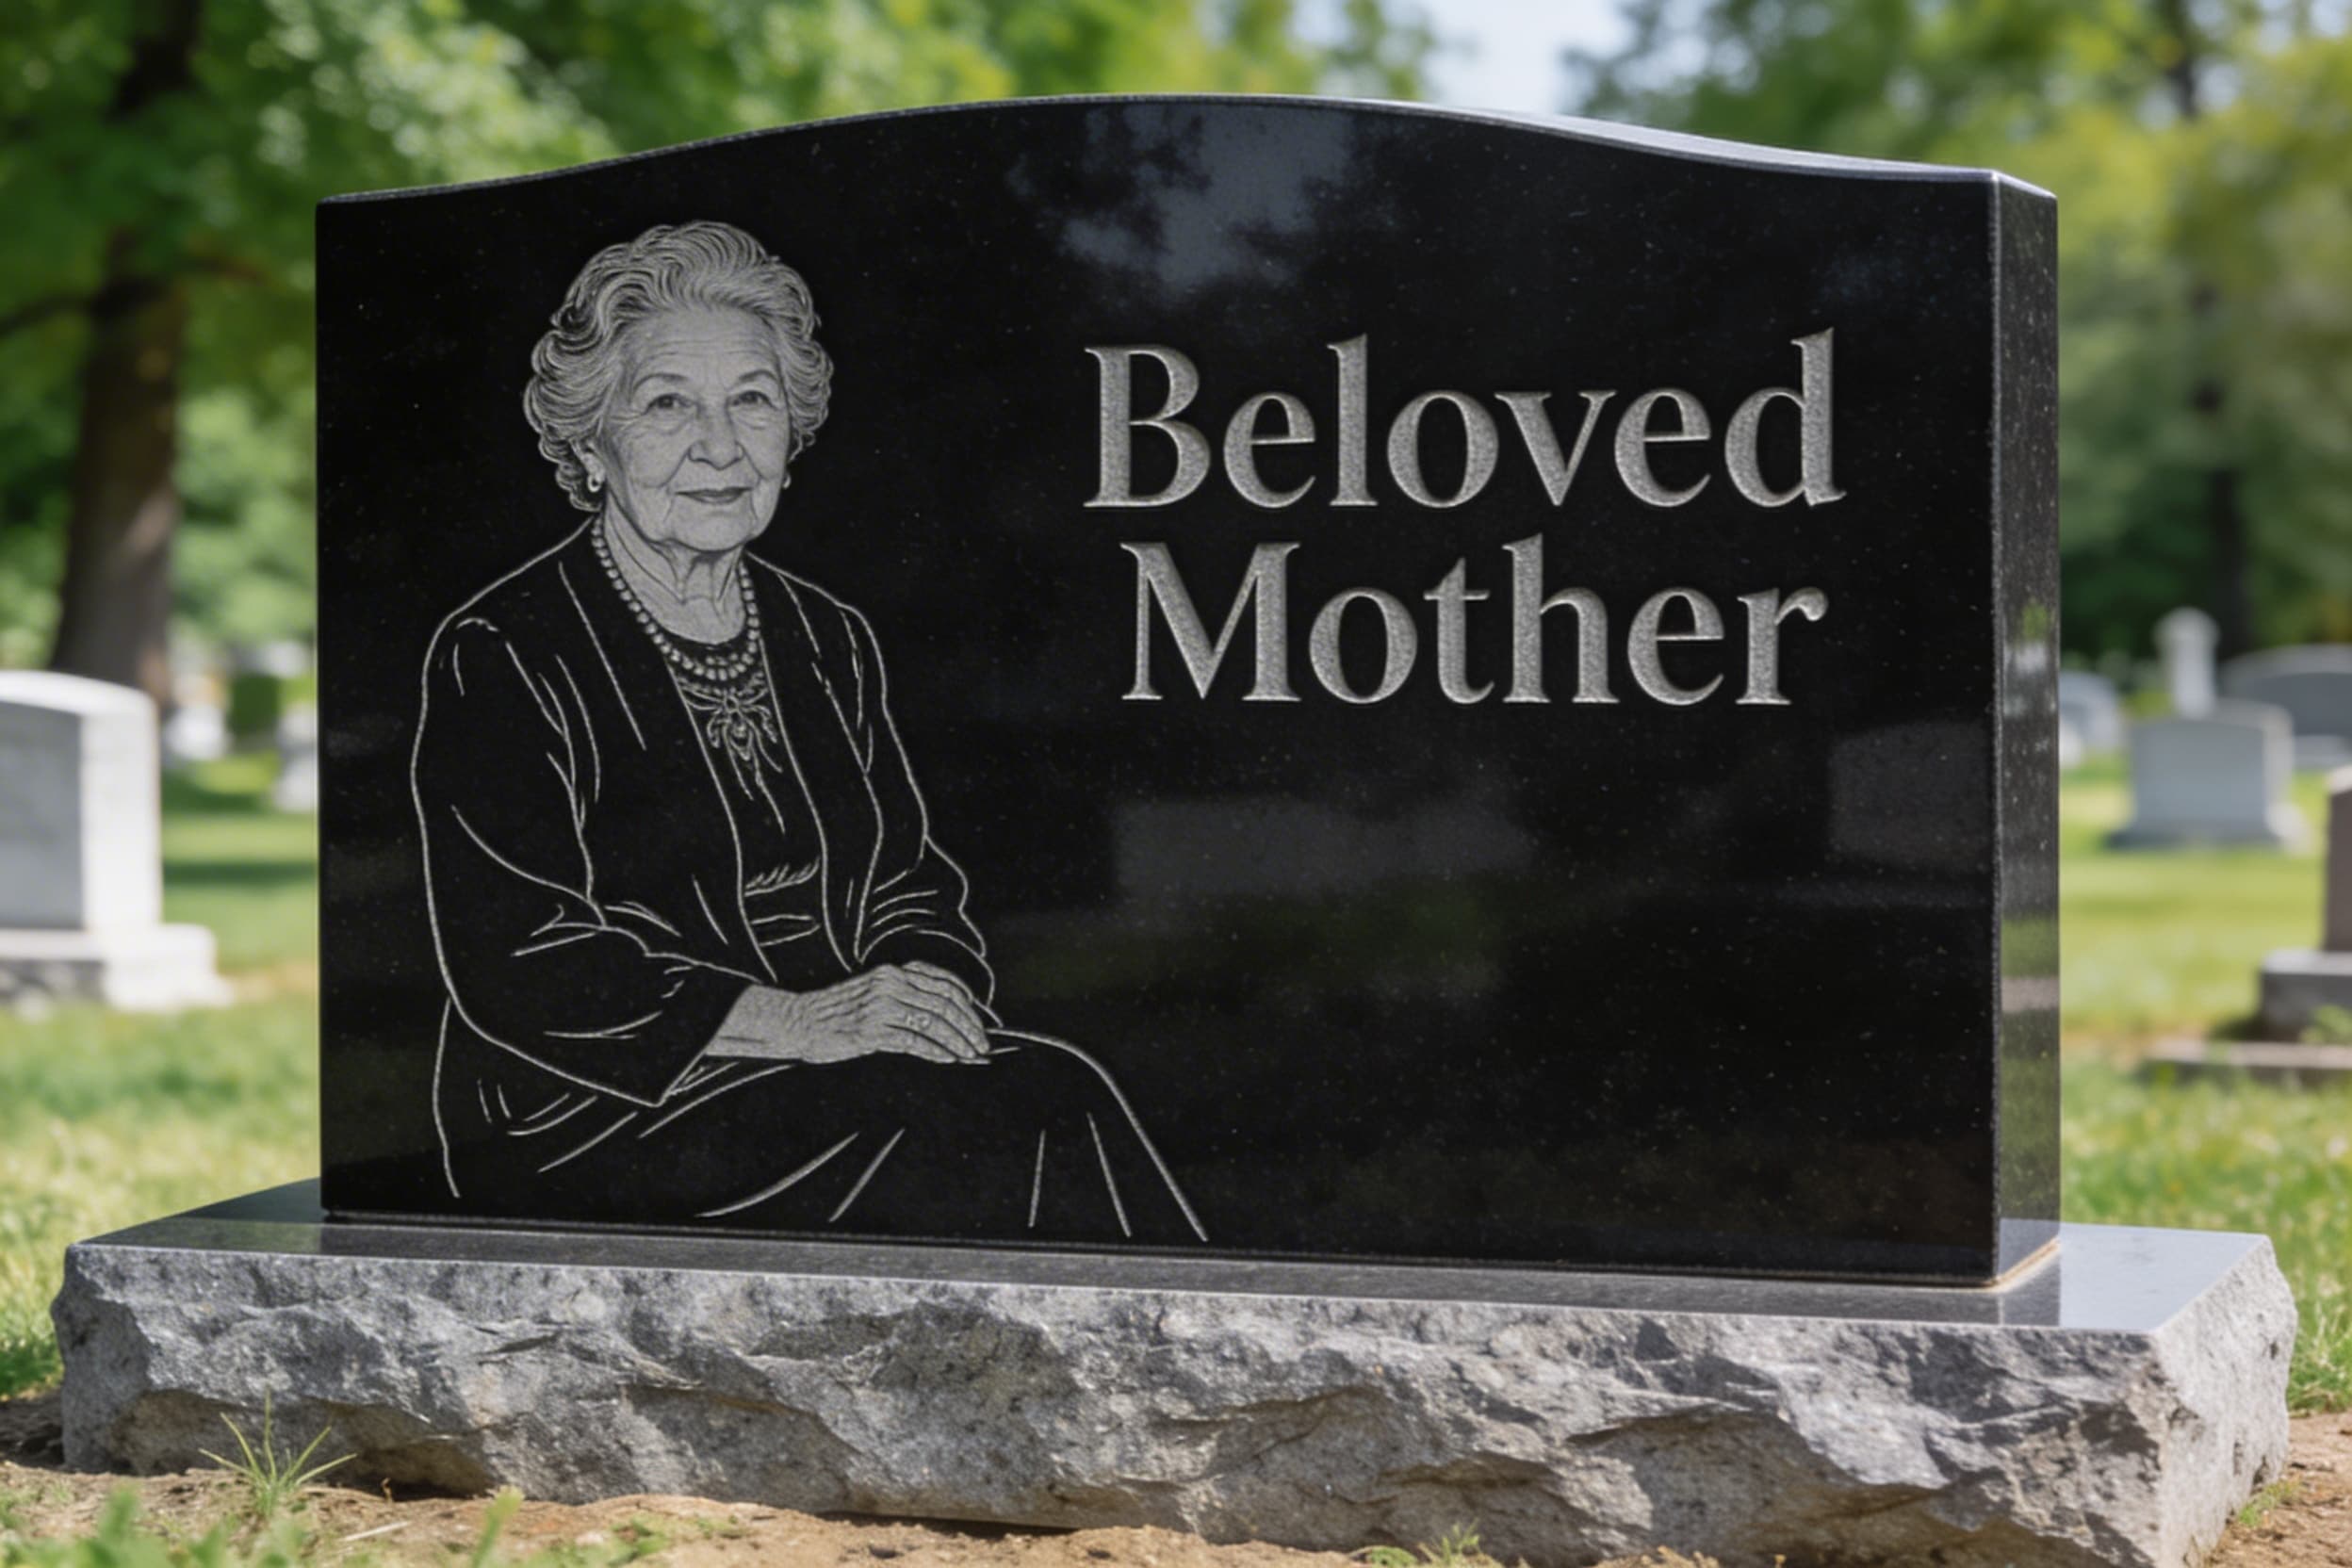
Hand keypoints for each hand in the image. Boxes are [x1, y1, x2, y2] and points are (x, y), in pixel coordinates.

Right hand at [711, 962, 992, 1065]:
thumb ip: (906, 996)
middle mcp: (890, 984)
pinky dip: (936, 1051)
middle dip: (970, 1026)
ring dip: (958, 1041)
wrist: (798, 1021)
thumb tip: (947, 1015)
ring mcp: (880, 1007)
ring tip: (971, 1055)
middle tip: (983, 1045)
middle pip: (945, 1004)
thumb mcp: (874, 992)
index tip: (983, 1022)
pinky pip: (913, 1042)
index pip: (945, 983)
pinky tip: (949, 1059)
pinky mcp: (870, 1032)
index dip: (970, 1004)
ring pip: (933, 1023)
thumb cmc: (837, 1011)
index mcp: (893, 972)